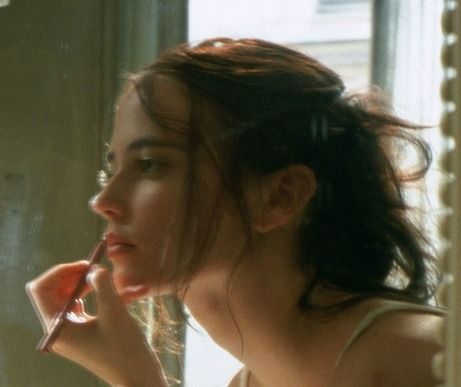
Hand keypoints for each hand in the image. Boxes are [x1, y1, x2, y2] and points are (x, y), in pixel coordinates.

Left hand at [26, 263, 165, 386]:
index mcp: (58, 327)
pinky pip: (82, 305)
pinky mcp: (83, 331)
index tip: (86, 264)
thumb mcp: (115, 313)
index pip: (42, 289)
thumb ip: (103, 286)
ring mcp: (71, 330)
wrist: (137, 375)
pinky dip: (96, 294)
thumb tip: (95, 267)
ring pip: (68, 295)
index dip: (60, 271)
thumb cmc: (125, 349)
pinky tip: (117, 292)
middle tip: (96, 268)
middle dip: (73, 275)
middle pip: (53, 290)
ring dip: (86, 283)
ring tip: (106, 279)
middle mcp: (59, 329)